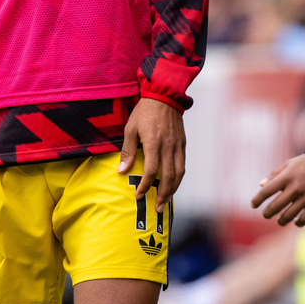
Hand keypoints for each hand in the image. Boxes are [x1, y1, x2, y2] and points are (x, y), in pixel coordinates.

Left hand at [118, 97, 185, 211]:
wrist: (164, 95)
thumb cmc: (144, 112)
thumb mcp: (130, 128)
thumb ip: (127, 151)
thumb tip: (121, 171)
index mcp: (153, 143)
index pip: (151, 171)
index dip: (145, 186)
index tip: (139, 195)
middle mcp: (168, 146)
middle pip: (168, 177)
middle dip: (162, 195)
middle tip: (156, 208)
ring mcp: (177, 146)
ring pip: (179, 173)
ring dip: (173, 190)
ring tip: (166, 201)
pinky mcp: (182, 144)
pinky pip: (183, 165)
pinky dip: (179, 178)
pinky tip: (173, 185)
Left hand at [250, 153, 304, 226]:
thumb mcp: (289, 164)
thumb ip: (274, 175)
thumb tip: (261, 185)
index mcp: (286, 177)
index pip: (266, 192)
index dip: (257, 200)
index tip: (253, 205)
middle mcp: (295, 188)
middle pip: (275, 207)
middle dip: (267, 213)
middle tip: (265, 215)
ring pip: (289, 216)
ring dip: (281, 221)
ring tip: (279, 220)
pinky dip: (297, 223)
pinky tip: (295, 221)